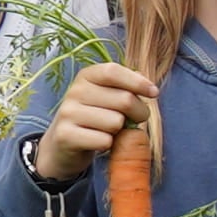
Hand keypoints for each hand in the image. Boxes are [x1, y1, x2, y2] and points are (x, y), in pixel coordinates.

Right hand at [24, 55, 159, 176]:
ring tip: (109, 131)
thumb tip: (149, 86)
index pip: (113, 71)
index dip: (138, 82)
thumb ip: (126, 88)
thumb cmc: (94, 117)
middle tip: (133, 120)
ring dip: (120, 131)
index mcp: (86, 76)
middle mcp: (74, 91)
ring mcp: (68, 113)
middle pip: (124, 99)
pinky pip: (104, 141)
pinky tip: (98, 142)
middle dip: (139, 113)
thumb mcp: (107, 96)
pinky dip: (108, 145)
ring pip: (115, 122)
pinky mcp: (65, 135)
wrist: (62, 145)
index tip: (154, 93)